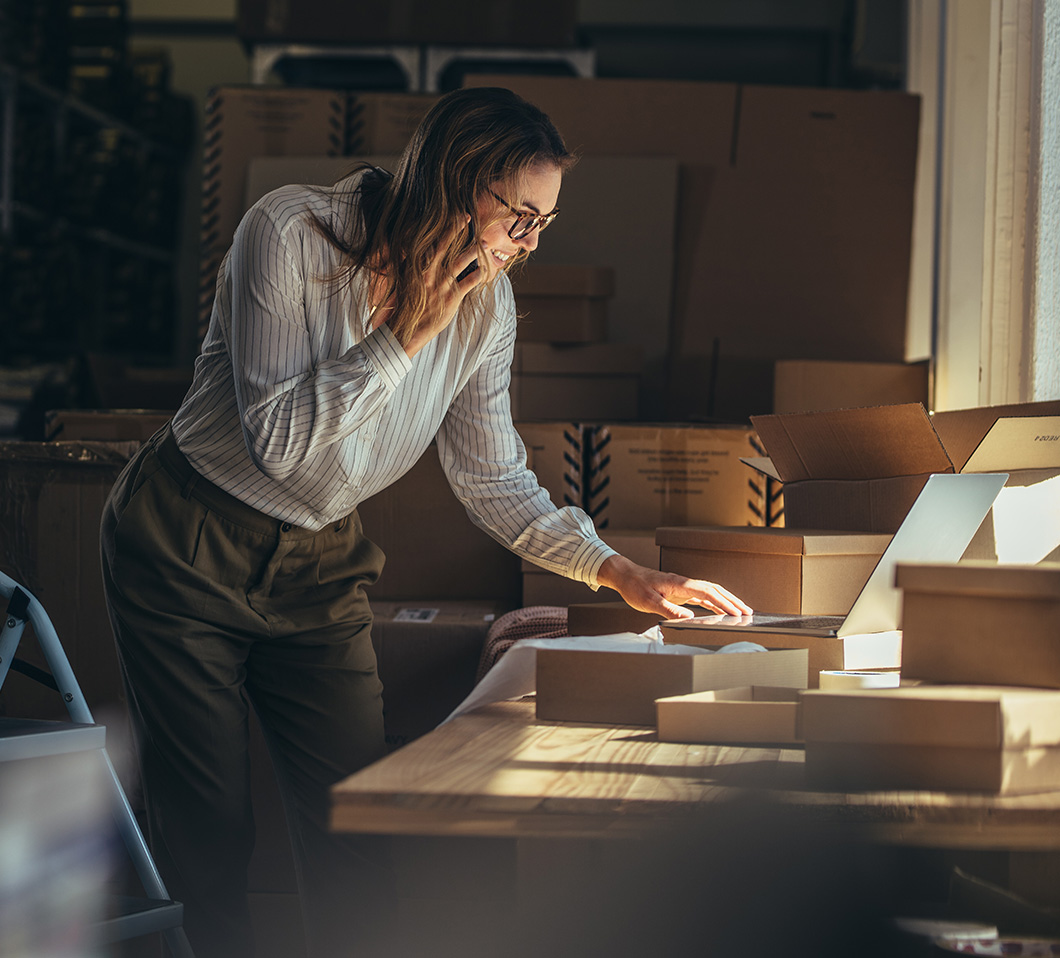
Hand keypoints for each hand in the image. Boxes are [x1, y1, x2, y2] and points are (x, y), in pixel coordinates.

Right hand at [402, 217, 483, 357]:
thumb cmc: (402, 306)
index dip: (443, 228)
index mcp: (416, 267)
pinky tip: (485, 270)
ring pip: (460, 262)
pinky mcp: (452, 297)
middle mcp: (429, 272)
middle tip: (468, 216)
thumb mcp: (402, 283)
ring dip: (473, 251)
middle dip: (456, 229)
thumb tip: (409, 253)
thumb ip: (407, 266)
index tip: (452, 216)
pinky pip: (469, 282)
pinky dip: (478, 275)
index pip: (430, 241)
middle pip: (444, 245)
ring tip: (484, 245)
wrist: (405, 329)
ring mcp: (442, 284)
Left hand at [596, 554, 753, 620]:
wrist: (625, 576)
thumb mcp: (649, 601)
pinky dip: (714, 603)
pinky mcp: (680, 591)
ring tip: (741, 611)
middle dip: (733, 601)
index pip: (708, 593)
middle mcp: (685, 583)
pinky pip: (702, 597)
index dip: (724, 603)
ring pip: (711, 592)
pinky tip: (720, 611)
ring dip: (726, 601)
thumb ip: (669, 609)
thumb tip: (689, 618)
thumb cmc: (635, 587)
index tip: (736, 612)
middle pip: (715, 590)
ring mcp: (684, 587)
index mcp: (680, 584)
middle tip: (748, 612)